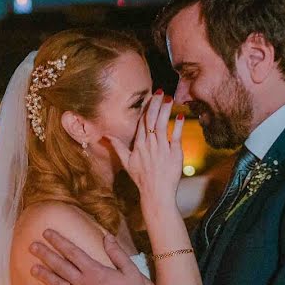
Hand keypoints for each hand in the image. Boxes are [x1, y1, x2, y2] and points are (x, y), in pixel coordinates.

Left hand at [30, 229, 146, 284]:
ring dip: (44, 275)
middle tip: (32, 246)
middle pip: (59, 266)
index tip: (46, 233)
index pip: (72, 251)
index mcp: (94, 270)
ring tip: (32, 268)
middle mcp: (83, 283)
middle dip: (45, 254)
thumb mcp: (130, 270)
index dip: (58, 241)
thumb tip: (107, 236)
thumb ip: (117, 253)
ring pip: (57, 284)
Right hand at [106, 92, 184, 207]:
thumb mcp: (126, 162)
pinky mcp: (174, 153)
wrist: (156, 192)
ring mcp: (162, 148)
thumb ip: (117, 147)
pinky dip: (178, 125)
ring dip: (165, 110)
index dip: (146, 109)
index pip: (142, 122)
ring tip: (169, 98)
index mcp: (138, 145)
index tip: (149, 97)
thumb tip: (105, 136)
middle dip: (155, 104)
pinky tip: (180, 116)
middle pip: (151, 119)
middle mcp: (149, 144)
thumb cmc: (141, 178)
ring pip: (162, 125)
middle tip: (159, 91)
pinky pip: (176, 136)